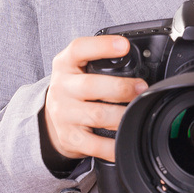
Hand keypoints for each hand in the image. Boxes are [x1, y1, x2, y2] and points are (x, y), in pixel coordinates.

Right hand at [43, 36, 146, 161]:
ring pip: (97, 115)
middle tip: (141, 87)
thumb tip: (142, 61)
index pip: (79, 49)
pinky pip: (95, 144)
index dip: (101, 46)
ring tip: (138, 112)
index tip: (123, 45)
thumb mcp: (78, 67)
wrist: (51, 119)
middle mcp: (62, 88)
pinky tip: (125, 141)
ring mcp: (64, 114)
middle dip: (121, 87)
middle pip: (90, 86)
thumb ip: (101, 60)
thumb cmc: (74, 89)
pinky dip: (113, 146)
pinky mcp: (70, 138)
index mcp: (65, 64)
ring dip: (122, 115)